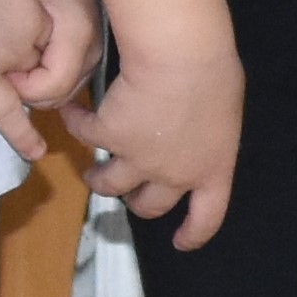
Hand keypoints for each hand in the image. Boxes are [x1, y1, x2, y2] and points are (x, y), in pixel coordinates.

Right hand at [0, 0, 94, 174]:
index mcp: (32, 26)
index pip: (50, 51)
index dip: (45, 56)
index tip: (40, 60)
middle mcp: (11, 56)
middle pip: (35, 83)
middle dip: (44, 98)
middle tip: (60, 118)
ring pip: (8, 111)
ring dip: (23, 134)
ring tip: (36, 153)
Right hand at [69, 38, 245, 252]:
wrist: (182, 55)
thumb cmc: (215, 73)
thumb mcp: (224, 114)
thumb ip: (208, 136)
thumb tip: (197, 135)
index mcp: (212, 169)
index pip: (207, 216)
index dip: (193, 233)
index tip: (180, 241)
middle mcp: (174, 173)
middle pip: (148, 206)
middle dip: (134, 201)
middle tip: (127, 191)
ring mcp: (138, 159)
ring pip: (107, 184)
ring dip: (97, 179)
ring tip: (91, 172)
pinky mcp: (107, 137)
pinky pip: (84, 135)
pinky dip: (76, 122)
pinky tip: (72, 111)